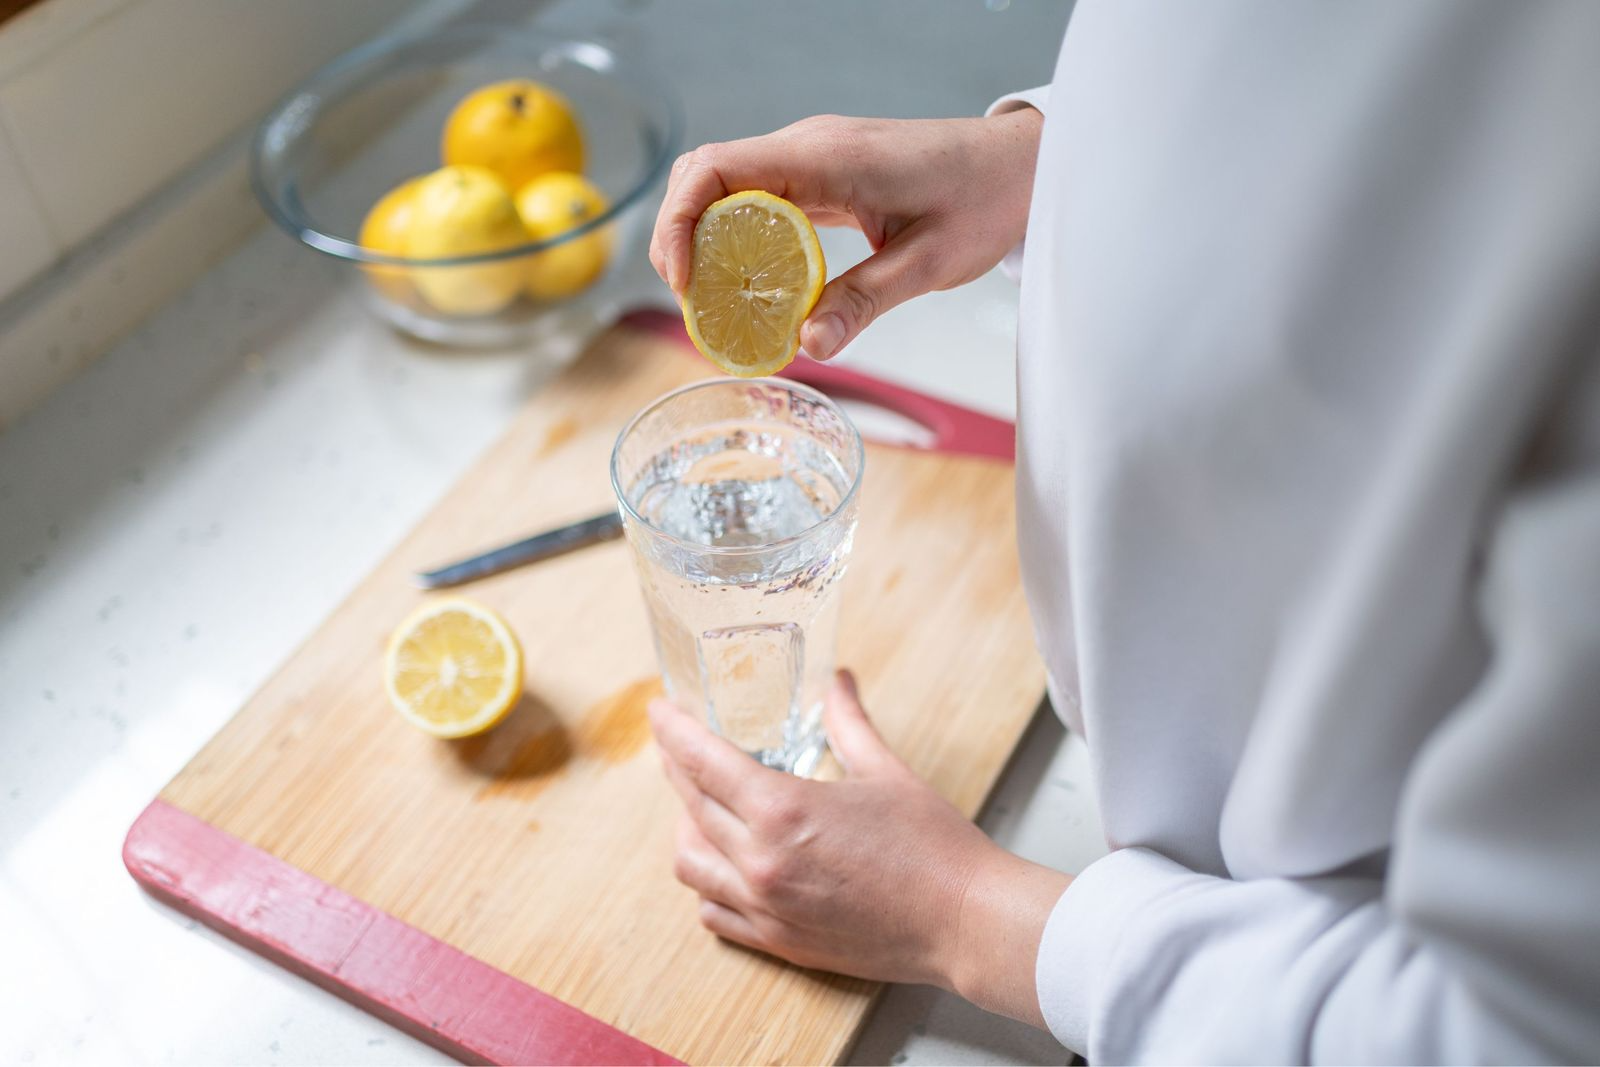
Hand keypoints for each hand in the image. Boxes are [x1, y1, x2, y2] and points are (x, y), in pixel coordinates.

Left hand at [648, 670, 1070, 1025]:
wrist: (964, 921)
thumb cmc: (933, 847)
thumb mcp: (885, 771)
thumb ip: (848, 722)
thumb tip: (837, 682)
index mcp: (784, 811)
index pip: (702, 761)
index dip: (673, 730)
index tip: (659, 711)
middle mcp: (762, 862)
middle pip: (689, 805)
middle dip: (677, 768)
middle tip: (678, 746)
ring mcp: (766, 907)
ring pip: (690, 864)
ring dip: (687, 829)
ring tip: (702, 807)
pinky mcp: (778, 941)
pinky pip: (713, 914)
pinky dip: (708, 885)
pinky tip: (723, 865)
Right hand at [649, 110, 1042, 360]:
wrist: (1020, 165)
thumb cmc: (983, 201)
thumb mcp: (927, 262)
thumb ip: (864, 302)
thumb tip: (810, 347)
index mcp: (826, 157)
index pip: (717, 170)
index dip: (680, 222)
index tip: (683, 282)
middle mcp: (808, 147)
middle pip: (706, 175)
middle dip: (681, 236)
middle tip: (694, 304)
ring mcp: (812, 157)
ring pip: (726, 184)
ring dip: (705, 237)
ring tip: (713, 300)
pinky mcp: (821, 173)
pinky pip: (758, 196)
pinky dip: (737, 235)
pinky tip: (749, 282)